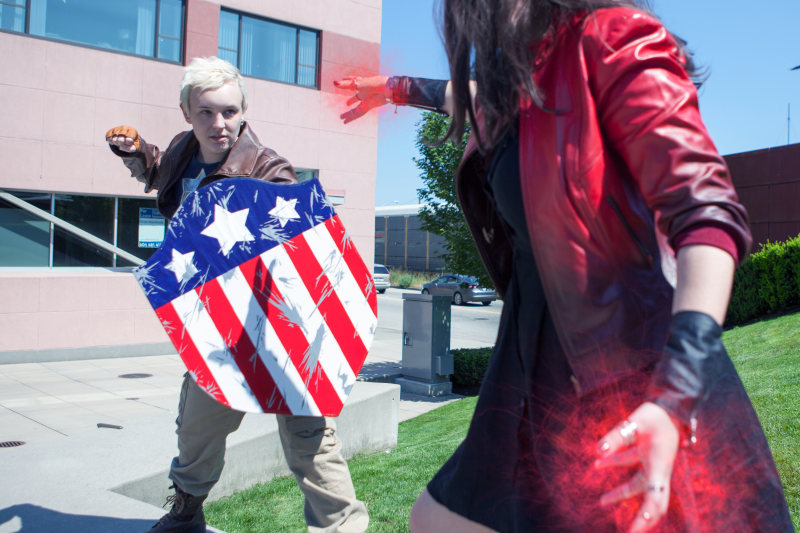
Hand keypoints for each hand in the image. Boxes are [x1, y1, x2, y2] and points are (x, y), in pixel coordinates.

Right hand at [105, 125, 139, 152]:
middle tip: (122, 144)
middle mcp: (125, 127)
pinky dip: (109, 140)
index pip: (129, 138)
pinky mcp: (112, 130)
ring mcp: (118, 128)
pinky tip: (112, 142)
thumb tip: (122, 147)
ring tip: (118, 143)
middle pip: (120, 136)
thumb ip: (131, 148)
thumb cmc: (132, 144)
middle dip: (121, 142)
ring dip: (115, 142)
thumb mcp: (135, 147)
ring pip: (114, 136)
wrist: (127, 140)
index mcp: (133, 131)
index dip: (127, 143)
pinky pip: (108, 135)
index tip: (128, 144)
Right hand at [334, 75, 389, 123]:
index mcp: (362, 84)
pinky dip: (352, 118)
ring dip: (348, 113)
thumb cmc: (373, 84)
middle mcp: (364, 92)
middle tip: (346, 104)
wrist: (386, 89)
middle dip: (350, 101)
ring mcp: (366, 100)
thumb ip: (346, 85)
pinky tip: (346, 122)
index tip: (343, 80)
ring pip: (355, 108)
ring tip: (341, 117)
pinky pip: (358, 114)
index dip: (348, 81)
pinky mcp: (368, 106)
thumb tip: (334, 83)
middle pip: (355, 98)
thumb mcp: (358, 84)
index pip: (353, 83)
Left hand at [595, 402, 679, 532]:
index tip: (638, 524)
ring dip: (620, 494)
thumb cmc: (655, 415)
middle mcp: (658, 469)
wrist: (670, 406)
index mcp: (659, 466)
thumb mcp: (635, 423)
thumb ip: (616, 437)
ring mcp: (653, 464)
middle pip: (652, 501)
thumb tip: (597, 451)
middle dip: (642, 519)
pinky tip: (597, 463)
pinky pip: (631, 467)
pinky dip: (616, 466)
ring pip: (637, 486)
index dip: (648, 512)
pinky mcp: (647, 455)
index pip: (656, 496)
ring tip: (601, 502)